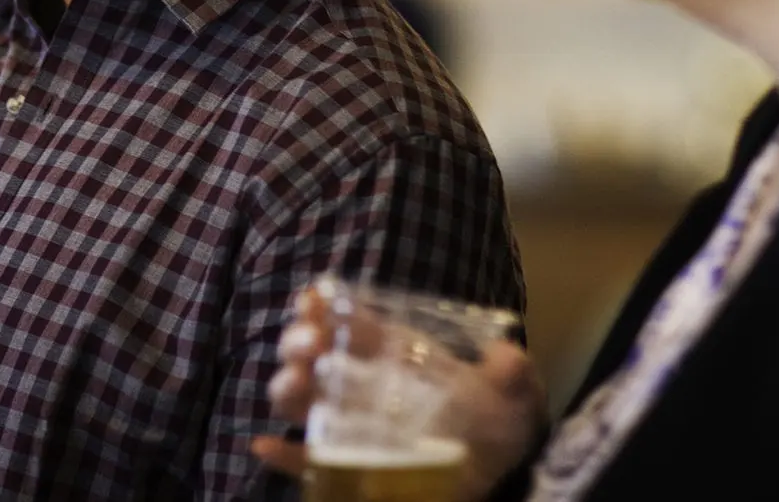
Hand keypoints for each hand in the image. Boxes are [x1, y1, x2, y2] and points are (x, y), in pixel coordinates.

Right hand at [252, 284, 547, 501]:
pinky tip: (264, 445)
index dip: (325, 307)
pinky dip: (282, 454)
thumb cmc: (497, 429)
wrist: (496, 480)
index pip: (351, 324)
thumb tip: (509, 355)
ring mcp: (349, 426)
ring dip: (286, 386)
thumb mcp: (514, 398)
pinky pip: (305, 461)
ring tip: (295, 382)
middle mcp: (362, 385)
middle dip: (299, 341)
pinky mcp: (345, 469)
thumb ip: (512, 375)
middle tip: (310, 342)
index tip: (312, 298)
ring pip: (299, 401)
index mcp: (394, 356)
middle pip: (313, 355)